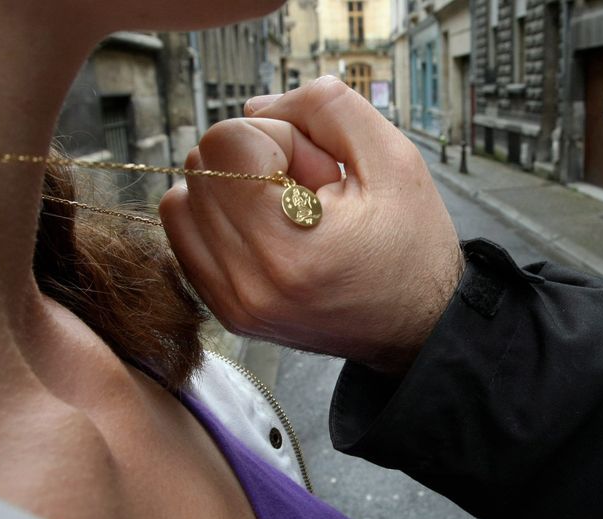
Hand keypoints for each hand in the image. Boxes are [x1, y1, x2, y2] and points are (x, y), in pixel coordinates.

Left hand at [159, 76, 462, 372]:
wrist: (421, 326)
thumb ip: (326, 107)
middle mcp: (248, 283)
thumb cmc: (414, 248)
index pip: (226, 142)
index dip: (278, 137)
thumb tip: (255, 108)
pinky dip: (220, 222)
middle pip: (201, 167)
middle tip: (311, 194)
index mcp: (288, 248)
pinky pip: (186, 239)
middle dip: (256, 164)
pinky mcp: (227, 312)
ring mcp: (232, 303)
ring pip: (181, 203)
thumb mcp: (394, 158)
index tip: (320, 172)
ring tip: (287, 215)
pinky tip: (270, 231)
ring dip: (230, 192)